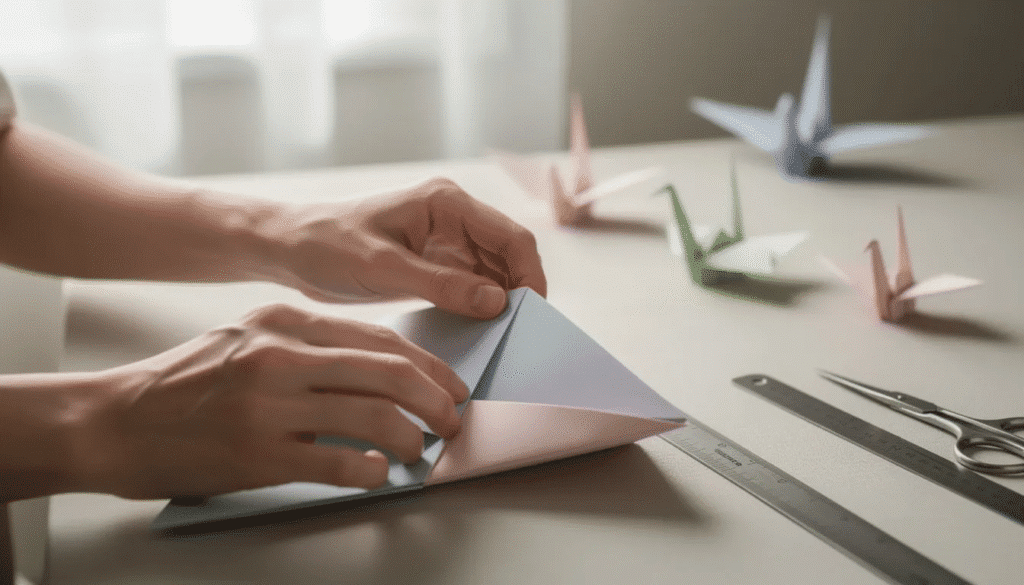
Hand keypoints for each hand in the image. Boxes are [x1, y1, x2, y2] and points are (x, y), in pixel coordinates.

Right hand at [75, 304, 468, 498]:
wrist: (115, 420)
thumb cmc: (186, 382)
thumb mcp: (249, 338)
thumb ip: (309, 345)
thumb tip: (380, 368)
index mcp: (283, 322)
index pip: (380, 339)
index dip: (428, 365)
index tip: (450, 385)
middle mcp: (281, 356)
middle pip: (389, 373)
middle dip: (435, 399)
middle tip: (451, 420)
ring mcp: (269, 405)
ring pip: (373, 417)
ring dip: (410, 438)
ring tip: (419, 451)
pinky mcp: (258, 454)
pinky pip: (338, 463)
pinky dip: (370, 471)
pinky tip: (378, 473)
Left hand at [267, 178, 546, 318]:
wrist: (289, 249)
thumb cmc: (326, 246)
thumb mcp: (382, 268)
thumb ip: (441, 284)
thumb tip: (497, 301)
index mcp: (446, 202)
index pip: (511, 237)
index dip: (529, 275)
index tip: (531, 315)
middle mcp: (453, 218)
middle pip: (509, 256)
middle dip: (518, 292)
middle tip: (517, 335)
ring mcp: (446, 242)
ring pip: (494, 274)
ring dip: (500, 303)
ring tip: (500, 338)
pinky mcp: (435, 265)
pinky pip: (471, 287)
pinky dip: (478, 309)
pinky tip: (476, 333)